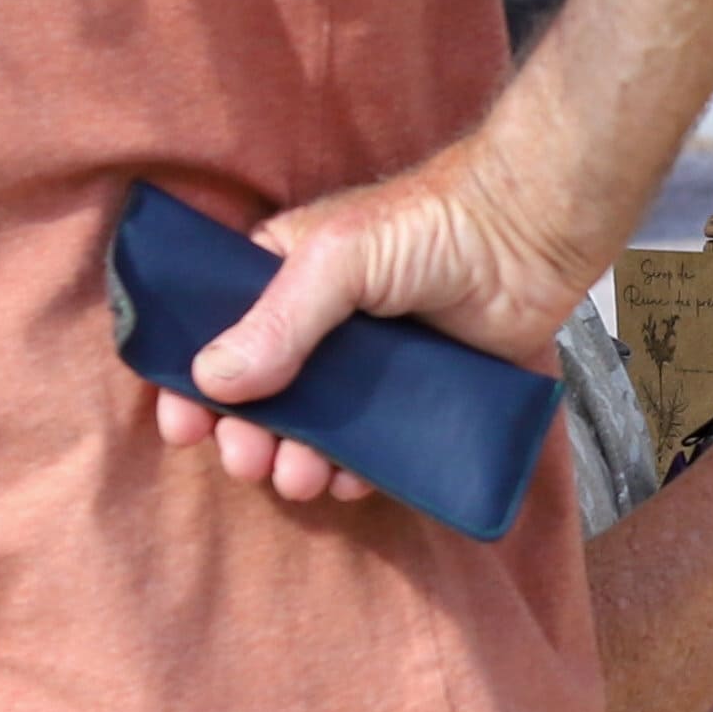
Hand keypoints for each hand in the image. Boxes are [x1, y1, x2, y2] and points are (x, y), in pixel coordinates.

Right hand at [154, 144, 605, 504]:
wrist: (528, 239)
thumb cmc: (428, 228)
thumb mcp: (337, 262)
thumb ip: (277, 321)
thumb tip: (210, 381)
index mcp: (281, 279)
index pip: (217, 337)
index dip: (194, 385)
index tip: (184, 428)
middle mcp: (318, 326)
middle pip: (261, 397)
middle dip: (246, 435)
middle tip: (248, 461)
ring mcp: (366, 365)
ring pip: (313, 428)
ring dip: (295, 460)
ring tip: (297, 477)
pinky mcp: (416, 396)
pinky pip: (373, 447)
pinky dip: (353, 470)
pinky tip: (346, 482)